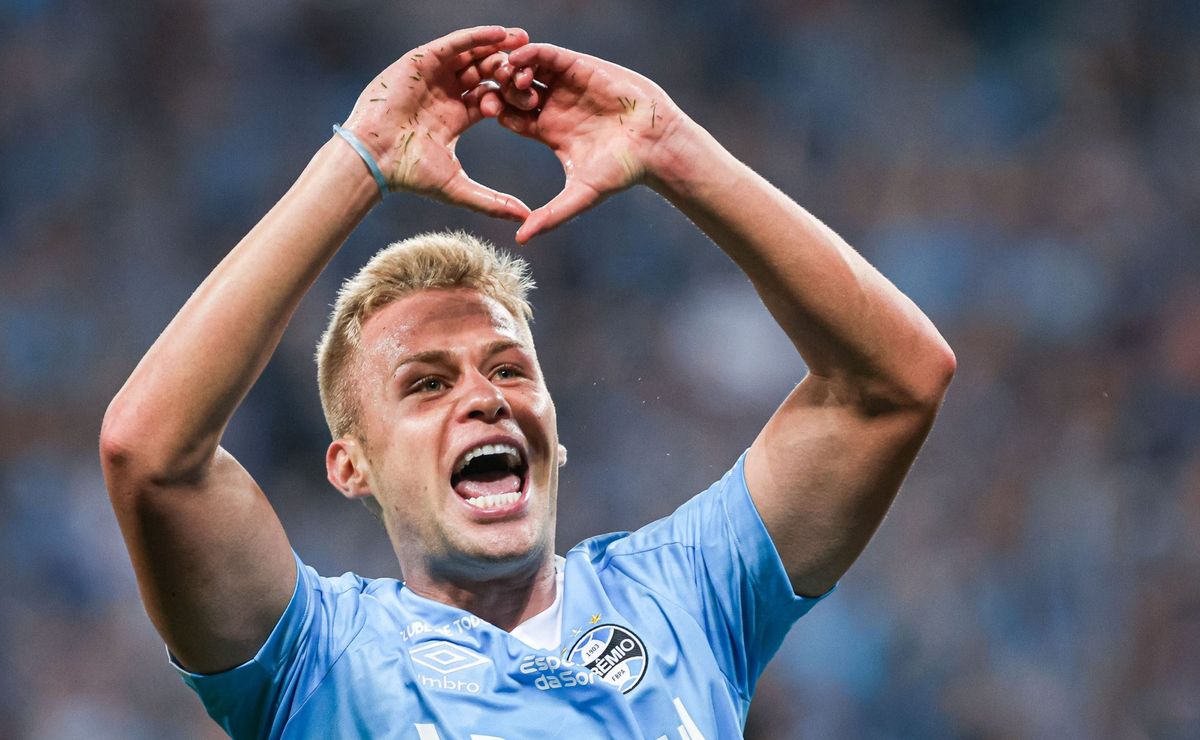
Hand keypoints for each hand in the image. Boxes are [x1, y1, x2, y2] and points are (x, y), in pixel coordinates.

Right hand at [340, 26, 532, 219]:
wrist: (375, 158)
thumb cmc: (410, 173)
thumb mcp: (459, 188)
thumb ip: (493, 201)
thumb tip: (526, 218)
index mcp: (456, 116)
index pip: (491, 99)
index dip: (513, 97)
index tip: (538, 98)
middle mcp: (445, 93)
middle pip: (485, 74)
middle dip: (510, 70)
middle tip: (535, 66)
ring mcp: (433, 75)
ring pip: (472, 55)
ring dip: (498, 47)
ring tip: (525, 40)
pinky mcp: (421, 61)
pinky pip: (455, 43)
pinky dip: (478, 36)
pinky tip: (501, 33)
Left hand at [491, 44, 687, 242]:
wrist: (655, 145)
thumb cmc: (622, 171)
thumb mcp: (580, 195)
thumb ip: (551, 216)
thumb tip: (520, 240)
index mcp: (547, 131)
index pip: (510, 117)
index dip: (494, 111)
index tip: (480, 111)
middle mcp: (554, 106)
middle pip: (514, 91)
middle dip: (499, 88)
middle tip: (486, 89)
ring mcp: (567, 85)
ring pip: (529, 69)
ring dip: (512, 68)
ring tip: (503, 73)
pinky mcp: (581, 68)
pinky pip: (548, 54)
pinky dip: (531, 52)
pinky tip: (518, 58)